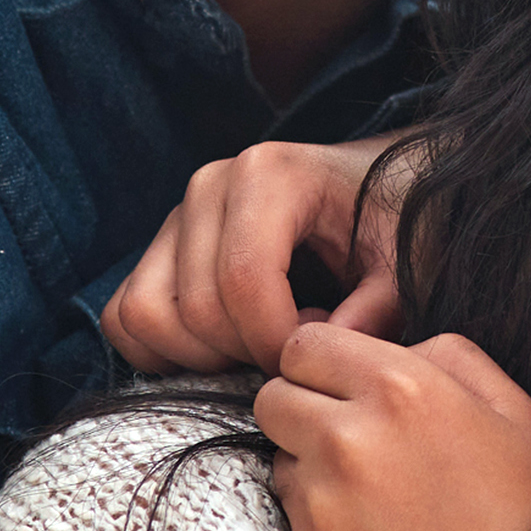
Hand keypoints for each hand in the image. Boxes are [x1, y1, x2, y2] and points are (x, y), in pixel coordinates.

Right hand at [101, 137, 413, 371]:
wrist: (381, 187)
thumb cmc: (397, 221)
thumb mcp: (406, 263)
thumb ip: (375, 311)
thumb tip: (312, 357)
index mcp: (270, 173)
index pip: (242, 280)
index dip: (275, 343)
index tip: (317, 356)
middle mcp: (211, 184)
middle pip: (195, 308)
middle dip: (247, 354)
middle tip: (301, 349)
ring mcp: (178, 215)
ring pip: (146, 315)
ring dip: (203, 356)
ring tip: (267, 341)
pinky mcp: (160, 248)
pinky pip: (125, 316)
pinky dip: (165, 351)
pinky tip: (230, 345)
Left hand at [257, 325, 530, 530]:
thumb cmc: (527, 506)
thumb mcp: (511, 406)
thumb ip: (446, 354)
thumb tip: (396, 346)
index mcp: (398, 389)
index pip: (302, 345)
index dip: (320, 365)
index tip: (341, 388)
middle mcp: (348, 440)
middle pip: (274, 400)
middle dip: (303, 413)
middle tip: (351, 444)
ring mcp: (323, 505)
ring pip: (280, 465)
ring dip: (311, 475)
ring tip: (376, 505)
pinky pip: (294, 528)